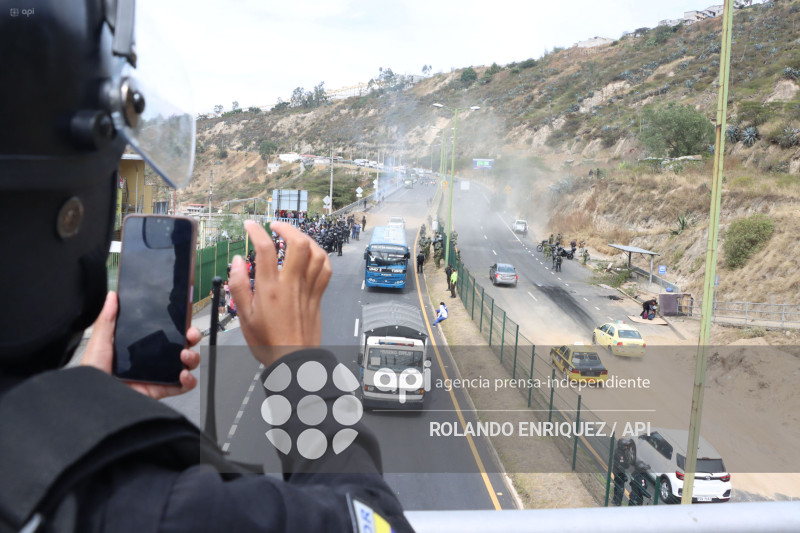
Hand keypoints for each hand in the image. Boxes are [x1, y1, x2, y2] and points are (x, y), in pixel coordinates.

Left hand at [82, 291, 201, 398]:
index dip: (178, 325)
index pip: (166, 332)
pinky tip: (183, 375)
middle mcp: (153, 360)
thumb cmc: (92, 373)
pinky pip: (182, 387)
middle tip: (190, 335)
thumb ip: (107, 319)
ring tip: (185, 355)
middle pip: (182, 345)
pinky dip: (189, 381)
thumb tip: (112, 296)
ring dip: (192, 357)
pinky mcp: (160, 390)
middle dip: (192, 338)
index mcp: (141, 346)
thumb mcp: (99, 342)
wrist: (93, 399)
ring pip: (186, 364)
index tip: (183, 318)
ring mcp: (158, 375)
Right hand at [229, 220, 330, 366]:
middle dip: (287, 228)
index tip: (250, 226)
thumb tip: (237, 261)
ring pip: (316, 253)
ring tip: (293, 236)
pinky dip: (320, 256)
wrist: (293, 360)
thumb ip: (239, 286)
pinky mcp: (318, 295)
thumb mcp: (244, 316)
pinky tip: (311, 254)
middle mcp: (291, 285)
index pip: (265, 250)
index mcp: (270, 289)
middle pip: (298, 244)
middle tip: (275, 226)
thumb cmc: (268, 341)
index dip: (257, 232)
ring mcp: (308, 289)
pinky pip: (325, 269)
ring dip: (305, 239)